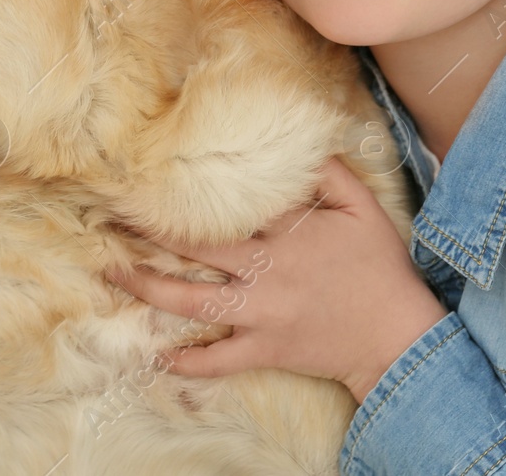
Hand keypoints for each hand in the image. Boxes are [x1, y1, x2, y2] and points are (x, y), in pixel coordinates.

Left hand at [104, 155, 447, 403]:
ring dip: (147, 288)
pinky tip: (155, 355)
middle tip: (109, 218)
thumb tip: (301, 144)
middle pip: (195, 247)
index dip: (186, 191)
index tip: (148, 177)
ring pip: (192, 302)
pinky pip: (217, 360)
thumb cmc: (380, 268)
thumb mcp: (364, 209)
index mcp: (286, 232)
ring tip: (111, 275)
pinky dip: (186, 362)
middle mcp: (265, 270)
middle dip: (149, 232)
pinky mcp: (264, 349)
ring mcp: (260, 312)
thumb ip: (330, 175)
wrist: (396, 336)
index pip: (227, 205)